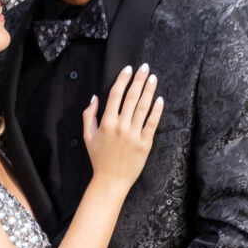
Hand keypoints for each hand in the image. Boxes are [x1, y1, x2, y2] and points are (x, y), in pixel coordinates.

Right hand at [82, 63, 162, 192]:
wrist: (111, 180)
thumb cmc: (99, 158)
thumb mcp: (88, 136)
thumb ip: (89, 115)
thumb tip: (94, 97)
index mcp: (106, 122)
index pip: (115, 94)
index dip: (122, 79)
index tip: (128, 68)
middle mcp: (120, 126)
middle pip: (131, 97)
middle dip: (138, 80)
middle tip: (145, 67)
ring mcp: (134, 134)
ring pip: (143, 107)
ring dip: (148, 90)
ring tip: (153, 77)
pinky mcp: (145, 143)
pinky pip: (152, 123)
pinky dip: (156, 110)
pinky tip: (159, 98)